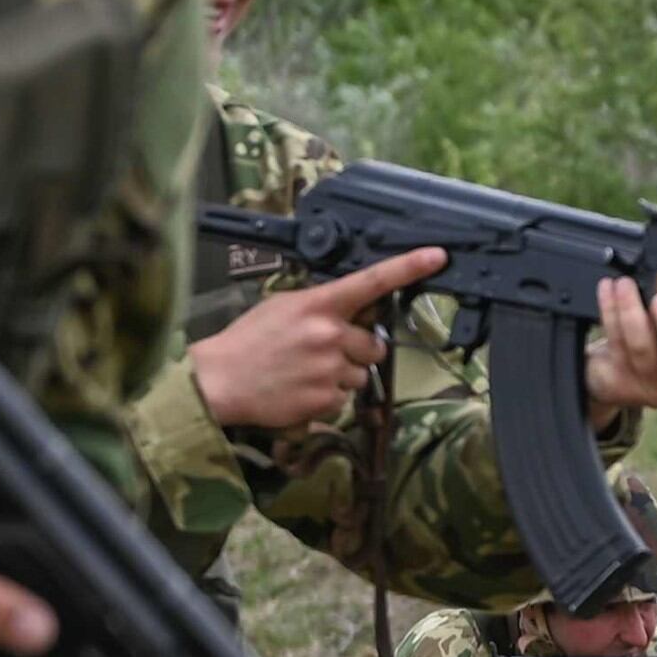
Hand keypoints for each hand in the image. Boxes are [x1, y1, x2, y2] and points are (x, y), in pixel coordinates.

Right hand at [188, 246, 443, 429]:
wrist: (219, 380)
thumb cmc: (249, 341)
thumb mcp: (283, 306)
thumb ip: (321, 305)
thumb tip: (351, 308)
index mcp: (318, 304)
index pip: (371, 281)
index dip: (408, 267)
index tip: (437, 257)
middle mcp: (330, 334)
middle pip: (374, 345)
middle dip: (358, 351)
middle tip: (324, 353)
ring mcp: (330, 369)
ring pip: (361, 375)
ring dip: (342, 375)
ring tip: (305, 373)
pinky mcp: (327, 400)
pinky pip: (346, 399)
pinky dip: (329, 397)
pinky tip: (301, 390)